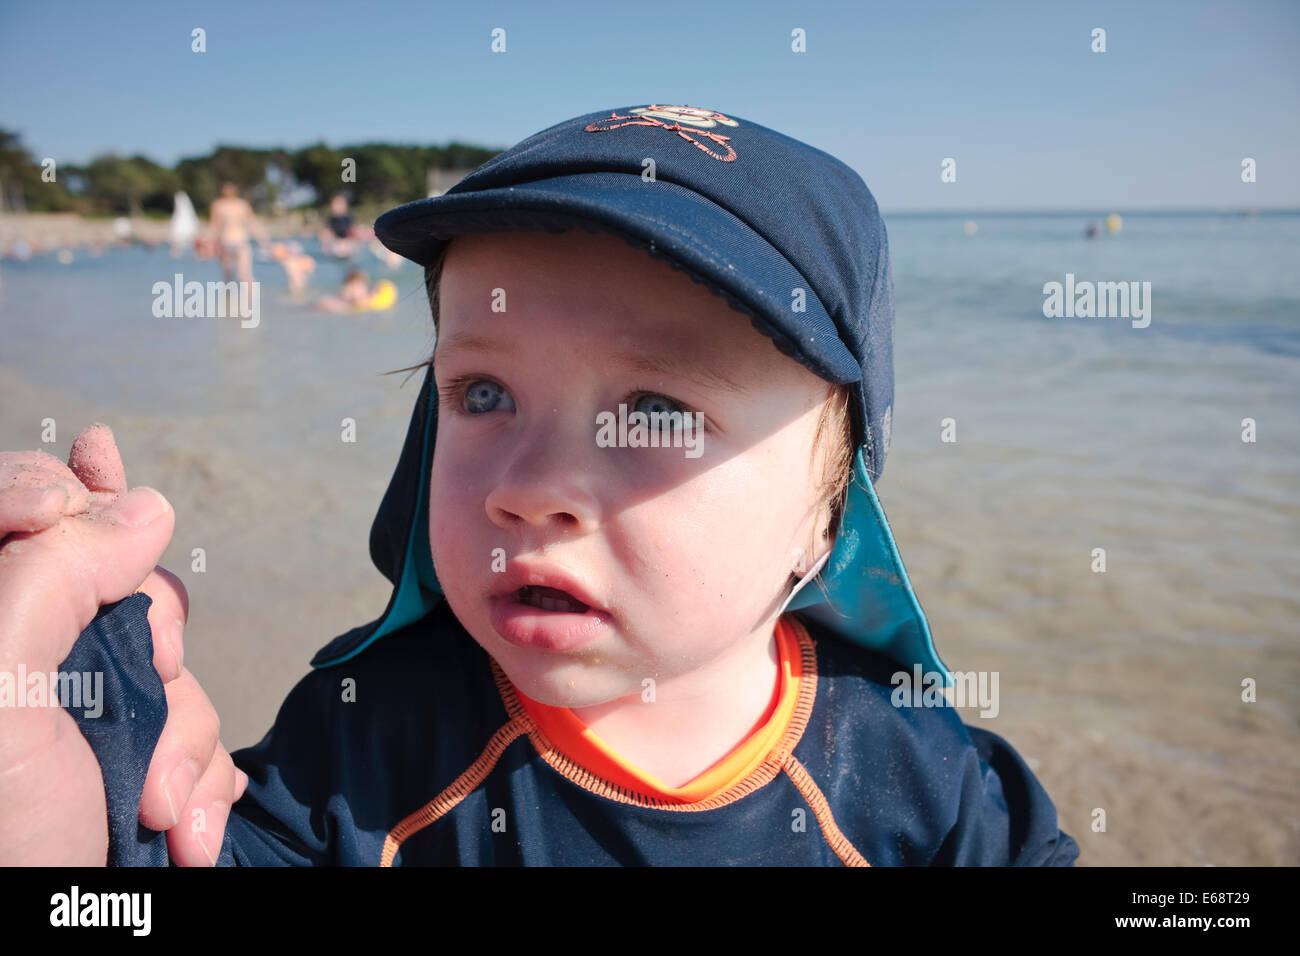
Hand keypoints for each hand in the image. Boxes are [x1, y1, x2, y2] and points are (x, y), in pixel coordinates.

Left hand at [0, 424, 246, 865]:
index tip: (68, 515)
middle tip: (142, 684)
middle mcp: (23, 653)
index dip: (54, 490)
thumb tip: (143, 507)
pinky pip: (193, 726)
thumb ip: (56, 574)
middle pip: (120, 578)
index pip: (20, 500)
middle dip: (151, 645)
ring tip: (154, 810)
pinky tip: (178, 825)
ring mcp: (79, 707)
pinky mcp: (128, 754)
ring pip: (171, 662)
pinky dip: (199, 779)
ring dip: (181, 744)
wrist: (34, 940)